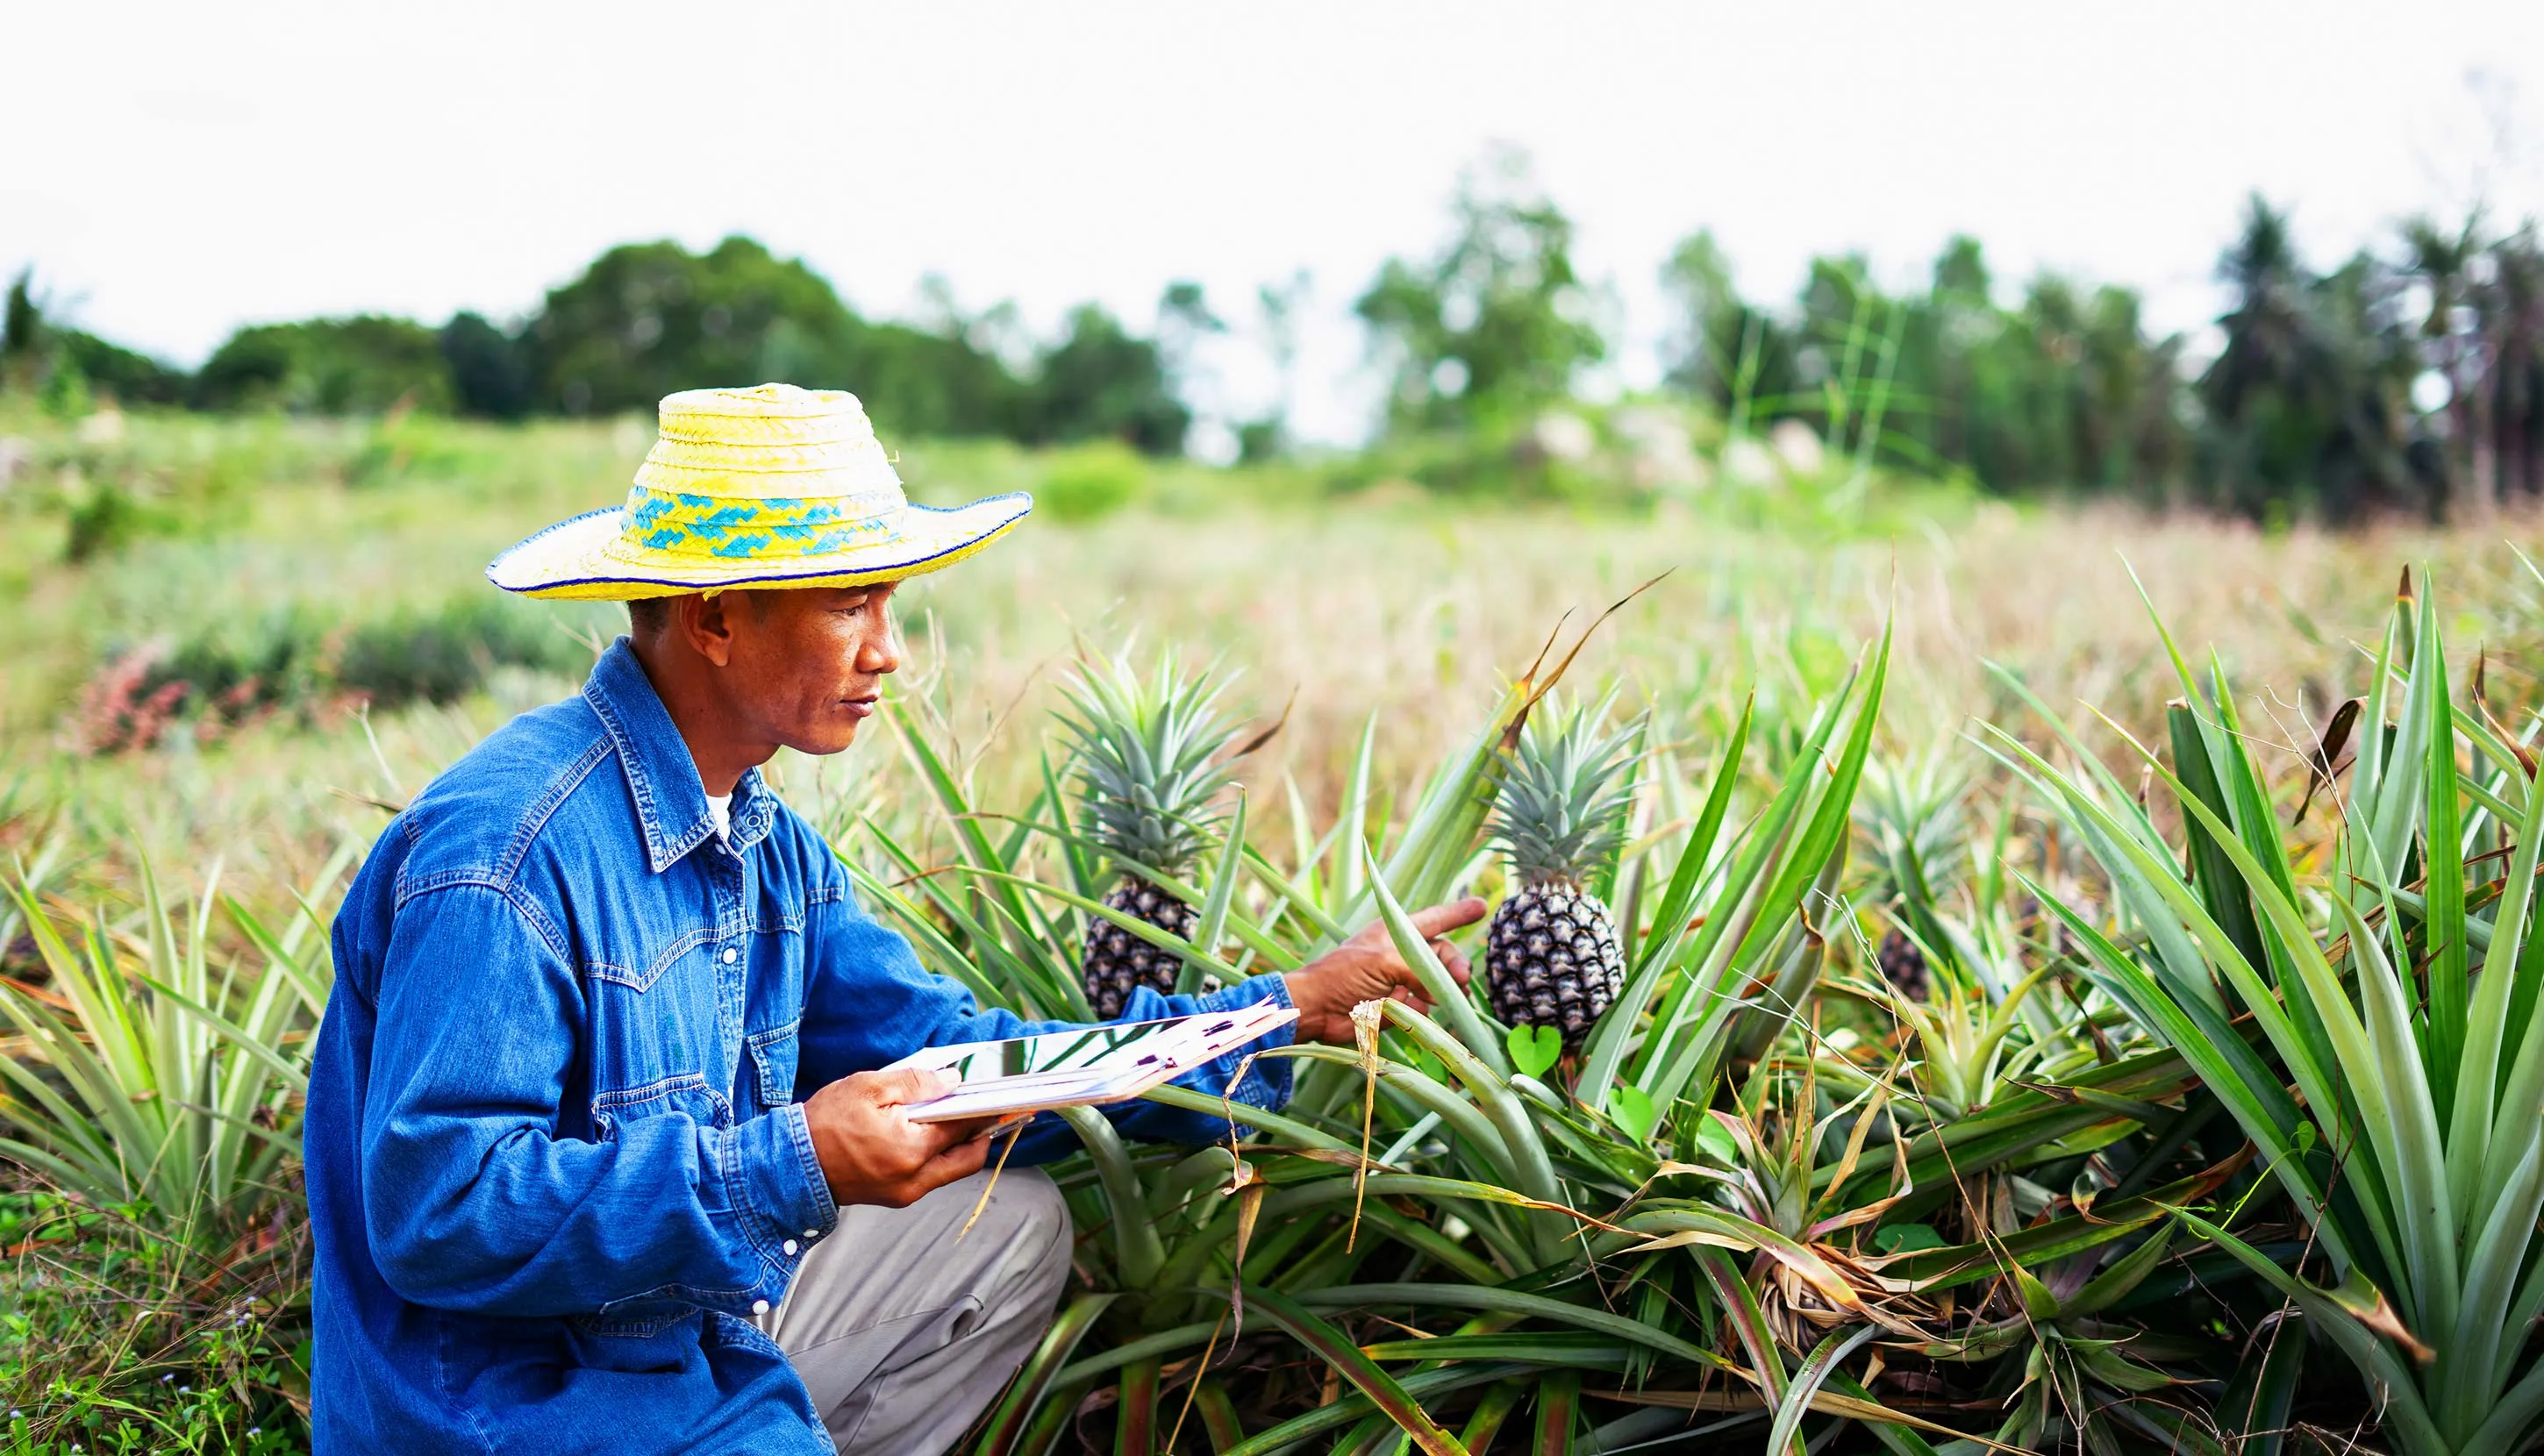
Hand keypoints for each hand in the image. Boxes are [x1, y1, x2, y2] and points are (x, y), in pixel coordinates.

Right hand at [801, 1068, 997, 1207]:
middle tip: (988, 1107)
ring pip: (952, 1170)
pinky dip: (940, 1155)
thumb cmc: (825, 1122)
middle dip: (982, 1131)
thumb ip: (917, 1083)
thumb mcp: (869, 1087)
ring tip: (960, 1114)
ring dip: (961, 1144)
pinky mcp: (896, 1197)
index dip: (982, 1106)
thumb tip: (954, 1081)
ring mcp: (906, 1193)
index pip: (963, 1126)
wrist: (790, 1165)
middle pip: (968, 1158)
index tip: (998, 1092)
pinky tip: (932, 1131)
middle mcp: (915, 1179)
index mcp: (911, 1150)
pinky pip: (932, 1177)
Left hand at [1283, 896, 1487, 1043]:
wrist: (1317, 1009)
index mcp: (1395, 934)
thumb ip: (1417, 969)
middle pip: (1442, 956)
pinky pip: (1424, 1008)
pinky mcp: (1399, 1008)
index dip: (1457, 913)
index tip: (1481, 907)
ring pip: (1438, 985)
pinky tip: (1416, 1011)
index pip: (1433, 919)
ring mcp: (1402, 983)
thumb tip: (1441, 989)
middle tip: (1462, 979)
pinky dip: (1426, 1010)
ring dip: (1447, 991)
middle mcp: (1401, 956)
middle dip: (1455, 965)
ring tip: (1454, 996)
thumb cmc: (1344, 973)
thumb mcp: (1383, 960)